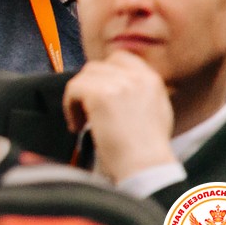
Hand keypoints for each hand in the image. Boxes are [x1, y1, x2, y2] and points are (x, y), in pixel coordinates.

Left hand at [62, 51, 175, 181]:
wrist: (145, 166)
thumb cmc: (147, 150)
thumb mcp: (155, 111)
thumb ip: (138, 91)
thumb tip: (114, 84)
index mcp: (151, 79)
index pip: (120, 58)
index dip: (104, 74)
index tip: (96, 92)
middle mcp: (136, 76)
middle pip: (97, 67)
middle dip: (89, 86)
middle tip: (88, 110)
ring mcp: (118, 83)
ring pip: (84, 77)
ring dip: (79, 97)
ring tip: (83, 120)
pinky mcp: (100, 94)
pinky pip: (74, 88)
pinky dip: (70, 106)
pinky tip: (77, 125)